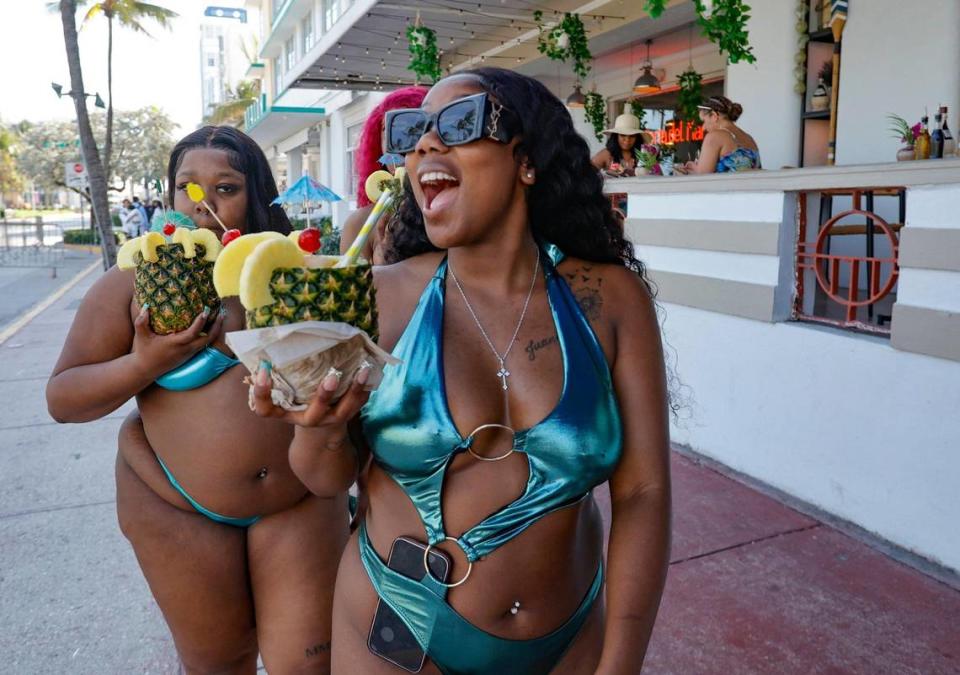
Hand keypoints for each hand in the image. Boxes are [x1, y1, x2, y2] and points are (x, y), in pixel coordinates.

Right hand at [131, 304, 224, 378]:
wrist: (146, 370)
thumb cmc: (144, 351)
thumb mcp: (141, 336)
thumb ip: (141, 321)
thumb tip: (146, 306)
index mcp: (175, 344)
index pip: (192, 333)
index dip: (200, 322)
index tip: (206, 311)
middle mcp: (185, 349)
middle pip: (207, 339)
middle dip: (216, 326)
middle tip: (220, 312)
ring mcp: (189, 353)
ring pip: (207, 342)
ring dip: (214, 330)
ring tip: (219, 316)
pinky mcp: (189, 355)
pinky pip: (203, 344)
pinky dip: (209, 334)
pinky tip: (210, 325)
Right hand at [251, 362, 371, 439]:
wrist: (322, 426)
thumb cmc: (298, 398)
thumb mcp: (286, 390)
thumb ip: (281, 373)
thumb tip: (276, 335)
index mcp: (285, 413)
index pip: (265, 409)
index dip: (261, 393)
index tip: (262, 371)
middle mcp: (307, 419)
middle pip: (313, 414)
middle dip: (324, 396)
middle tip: (333, 376)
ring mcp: (329, 420)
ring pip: (344, 410)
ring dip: (354, 390)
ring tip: (363, 370)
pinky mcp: (347, 416)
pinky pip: (359, 403)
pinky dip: (366, 388)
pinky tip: (373, 370)